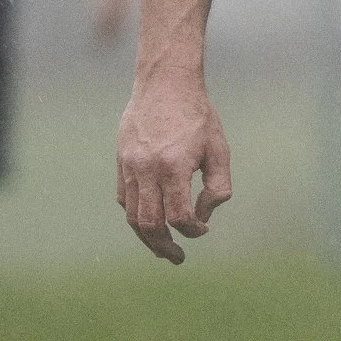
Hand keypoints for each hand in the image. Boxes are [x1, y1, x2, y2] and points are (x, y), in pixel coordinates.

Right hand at [116, 69, 232, 263]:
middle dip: (164, 246)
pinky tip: (151, 220)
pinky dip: (136, 215)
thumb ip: (218, 186)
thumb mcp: (219, 148)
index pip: (179, 216)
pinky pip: (124, 199)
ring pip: (131, 216)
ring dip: (147, 238)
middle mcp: (147, 170)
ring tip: (163, 249)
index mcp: (174, 166)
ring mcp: (129, 167)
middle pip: (149, 224)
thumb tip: (203, 215)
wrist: (164, 83)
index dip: (192, 231)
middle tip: (178, 257)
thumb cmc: (197, 116)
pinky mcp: (120, 162)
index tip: (202, 231)